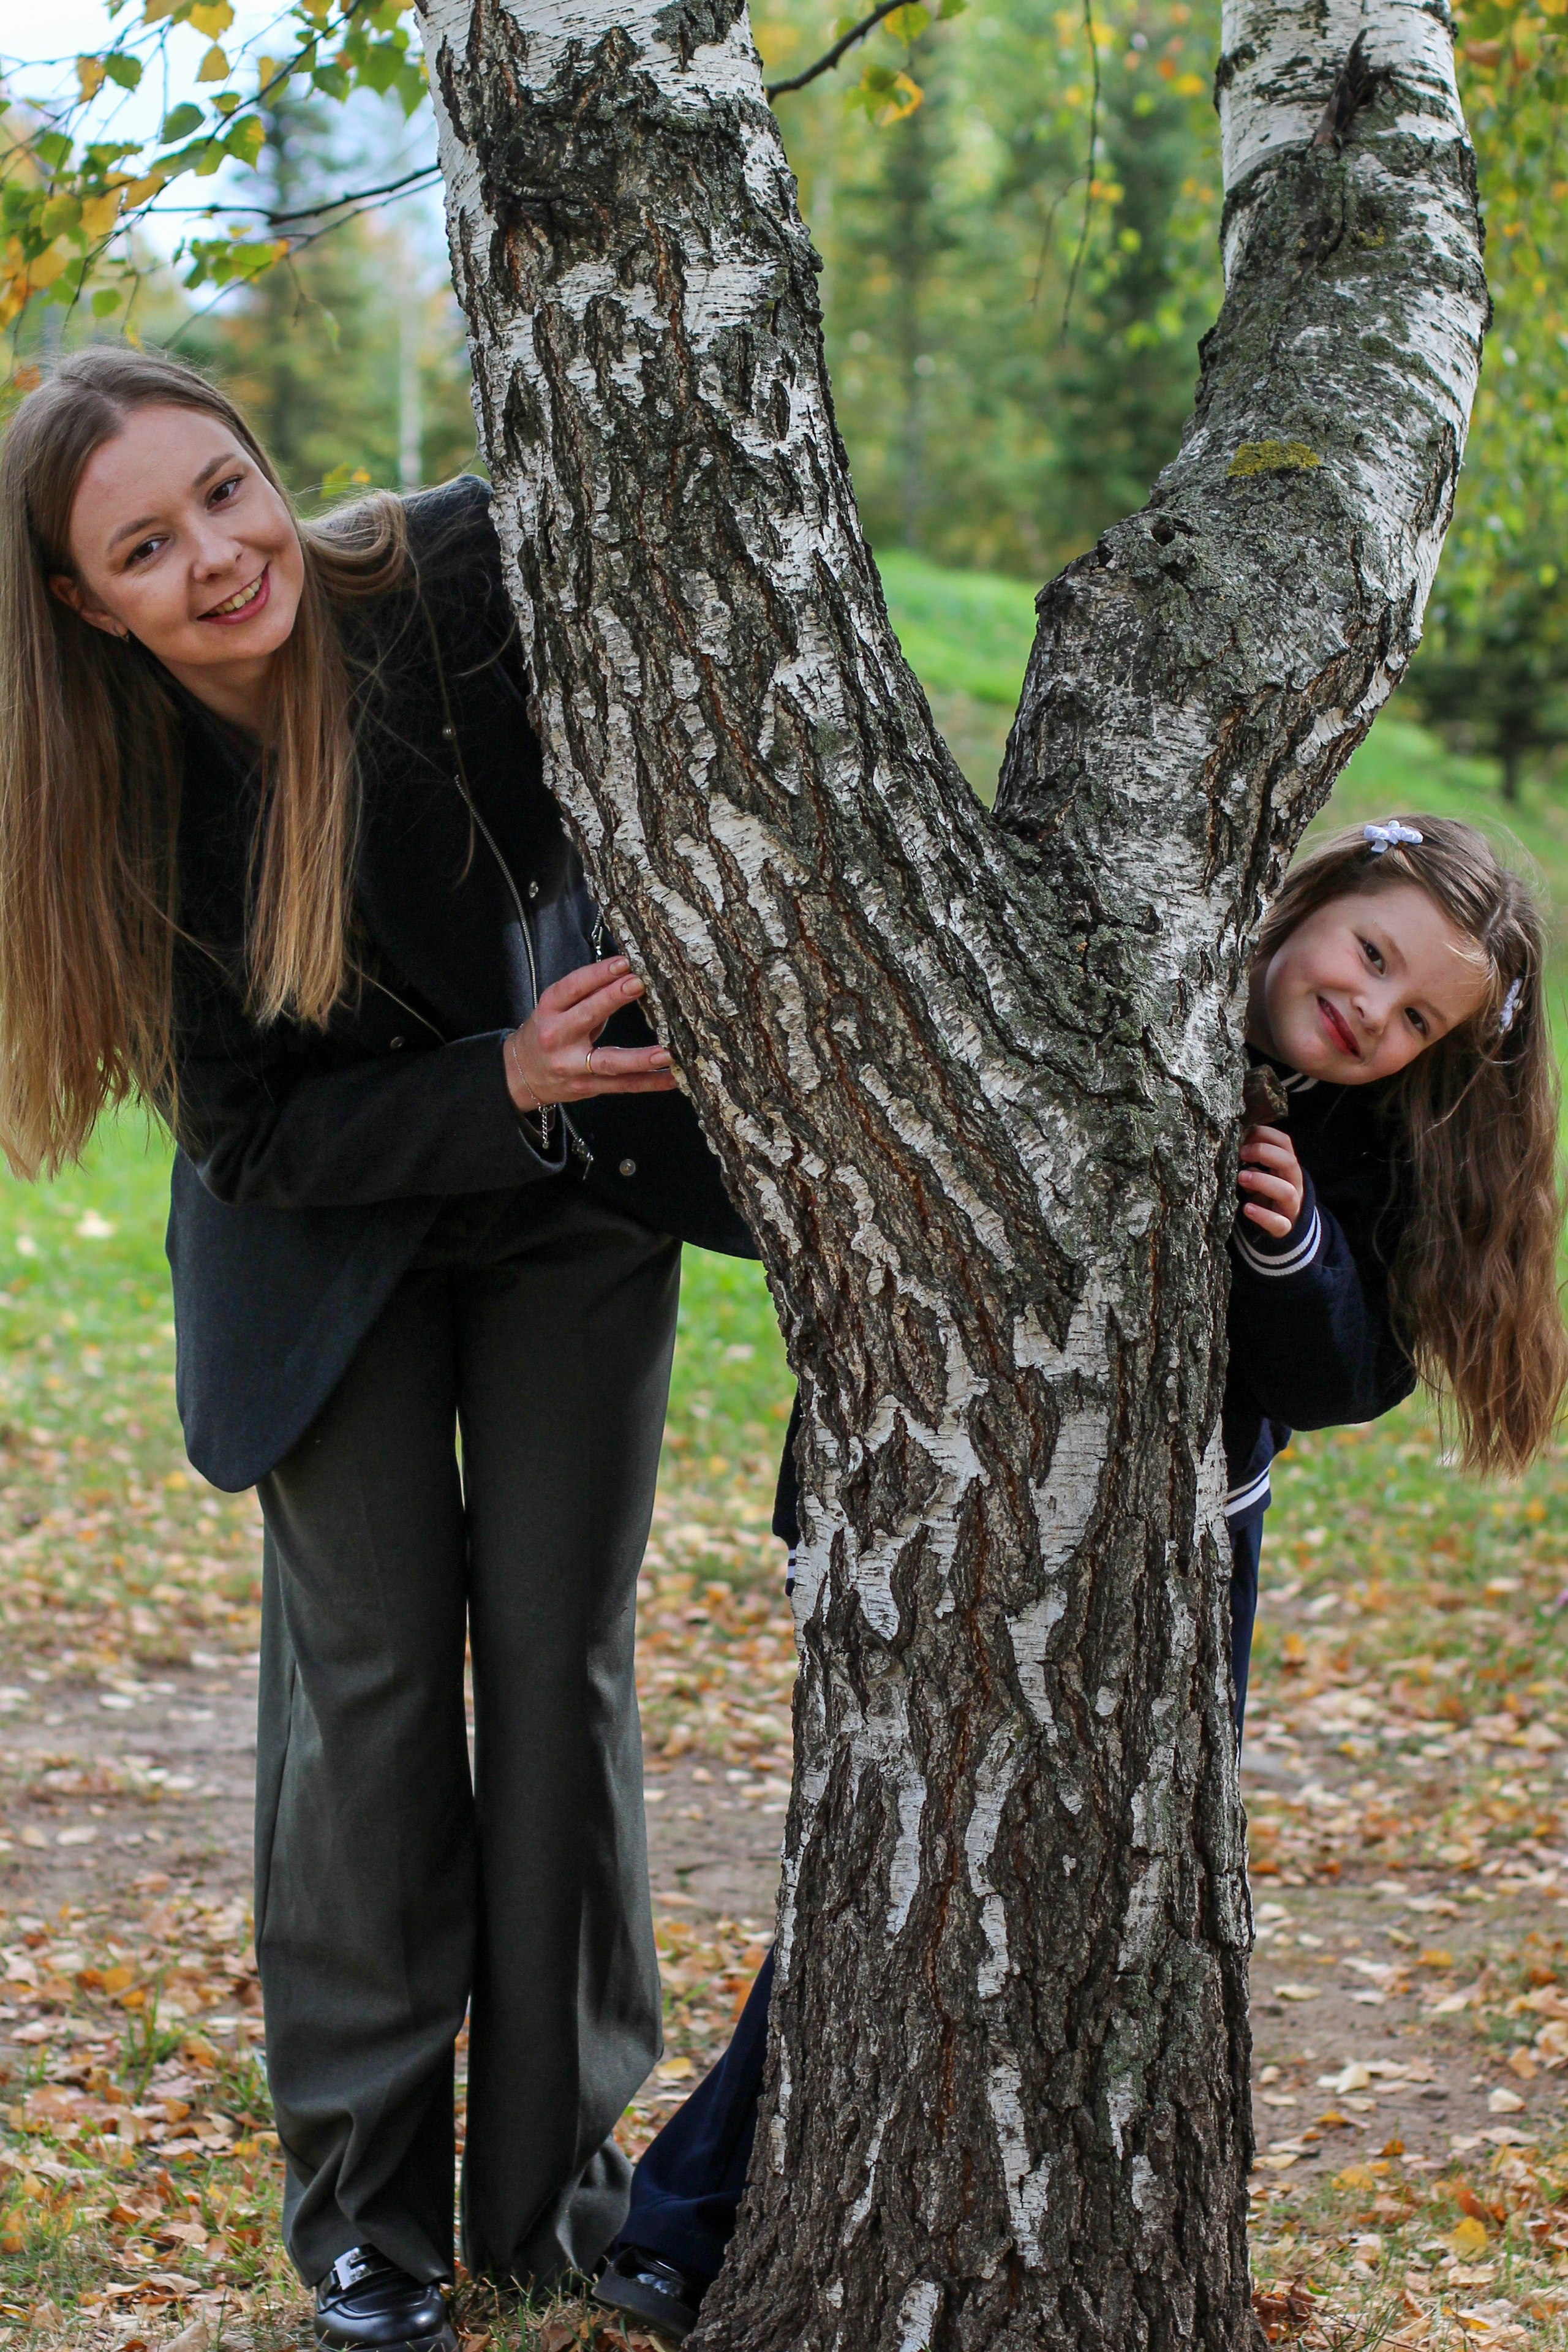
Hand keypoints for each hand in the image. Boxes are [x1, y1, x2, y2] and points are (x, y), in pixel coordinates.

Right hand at [505, 957, 677, 1112]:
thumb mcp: (556, 1009)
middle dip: (613, 999)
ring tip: (666, 1052)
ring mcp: (573, 1066)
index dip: (597, 974)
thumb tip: (623, 972)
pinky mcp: (587, 1087)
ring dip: (640, 1058)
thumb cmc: (547, 1033)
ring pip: (609, 1062)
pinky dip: (648, 1082)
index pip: (572, 988)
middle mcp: (558, 1038)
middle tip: (639, 984)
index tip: (622, 963)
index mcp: (549, 1010)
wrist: (521, 1074)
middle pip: (587, 1016)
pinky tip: (671, 1077)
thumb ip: (587, 994)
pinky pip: (622, 1085)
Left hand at [1238, 1123, 1304, 1238]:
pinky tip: (1247, 1209)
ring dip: (1263, 1181)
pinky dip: (1263, 1215)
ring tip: (1241, 1177)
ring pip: (1286, 1191)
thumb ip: (1253, 1162)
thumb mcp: (1263, 1174)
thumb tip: (1235, 1146)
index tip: (1244, 1137)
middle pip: (1289, 1162)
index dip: (1265, 1135)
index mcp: (1287, 1166)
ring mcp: (1290, 1206)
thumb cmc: (1268, 1193)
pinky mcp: (1284, 1227)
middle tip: (1242, 1154)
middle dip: (1264, 1153)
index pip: (1284, 1143)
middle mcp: (1293, 1183)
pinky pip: (1279, 1223)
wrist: (1285, 1226)